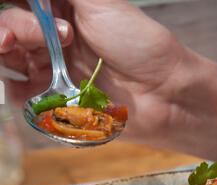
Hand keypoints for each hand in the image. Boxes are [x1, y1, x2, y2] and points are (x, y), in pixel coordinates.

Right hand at [0, 0, 189, 142]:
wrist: (163, 93)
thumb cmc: (139, 43)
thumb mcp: (99, 1)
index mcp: (61, 11)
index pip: (20, 5)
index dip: (13, 9)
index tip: (26, 10)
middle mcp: (51, 41)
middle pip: (8, 31)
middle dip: (14, 27)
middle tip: (41, 34)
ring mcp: (51, 72)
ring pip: (8, 61)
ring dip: (8, 53)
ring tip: (34, 53)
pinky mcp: (55, 103)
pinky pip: (20, 97)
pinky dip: (14, 88)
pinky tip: (27, 80)